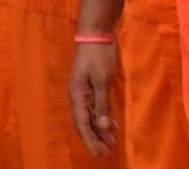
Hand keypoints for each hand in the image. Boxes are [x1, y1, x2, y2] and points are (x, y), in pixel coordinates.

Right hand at [69, 40, 118, 157]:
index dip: (90, 140)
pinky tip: (112, 126)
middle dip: (93, 139)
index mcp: (77, 95)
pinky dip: (102, 118)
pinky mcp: (90, 87)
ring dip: (99, 130)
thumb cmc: (98, 56)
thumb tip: (102, 126)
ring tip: (111, 143)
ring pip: (89, 116)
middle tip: (105, 154)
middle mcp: (77, 96)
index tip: (99, 154)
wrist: (95, 35)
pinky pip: (94, 108)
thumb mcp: (102, 81)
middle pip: (83, 123)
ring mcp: (82, 91)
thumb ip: (102, 105)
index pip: (82, 123)